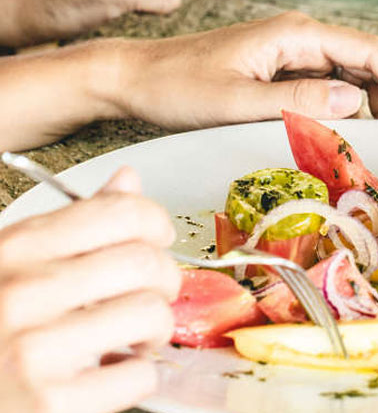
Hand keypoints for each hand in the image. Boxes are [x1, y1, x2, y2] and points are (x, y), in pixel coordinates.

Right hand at [0, 167, 179, 412]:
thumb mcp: (18, 261)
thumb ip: (74, 224)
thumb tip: (128, 180)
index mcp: (20, 248)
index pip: (120, 211)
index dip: (156, 221)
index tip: (159, 237)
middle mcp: (25, 292)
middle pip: (144, 262)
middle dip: (166, 279)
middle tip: (154, 293)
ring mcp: (35, 350)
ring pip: (149, 314)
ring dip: (156, 329)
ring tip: (136, 336)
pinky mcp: (51, 404)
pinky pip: (138, 376)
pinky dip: (138, 377)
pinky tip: (113, 372)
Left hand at [114, 11, 377, 125]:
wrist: (138, 78)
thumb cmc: (178, 85)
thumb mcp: (237, 100)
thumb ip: (297, 99)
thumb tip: (356, 101)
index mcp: (294, 34)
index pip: (368, 52)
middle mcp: (298, 36)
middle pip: (366, 60)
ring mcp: (289, 51)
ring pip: (350, 72)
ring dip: (377, 101)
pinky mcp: (279, 68)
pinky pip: (327, 83)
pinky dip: (349, 105)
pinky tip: (356, 129)